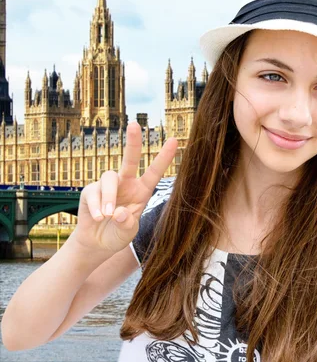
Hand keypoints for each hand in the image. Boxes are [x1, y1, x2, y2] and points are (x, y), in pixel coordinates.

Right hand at [72, 122, 177, 254]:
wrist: (96, 244)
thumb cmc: (117, 235)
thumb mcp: (127, 234)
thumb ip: (127, 224)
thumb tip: (119, 212)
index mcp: (142, 191)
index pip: (154, 172)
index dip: (164, 157)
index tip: (174, 140)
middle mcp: (126, 184)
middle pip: (129, 159)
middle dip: (133, 141)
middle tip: (134, 124)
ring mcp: (107, 186)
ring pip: (109, 177)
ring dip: (108, 196)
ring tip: (106, 215)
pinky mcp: (90, 191)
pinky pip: (93, 192)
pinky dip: (96, 207)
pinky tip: (97, 217)